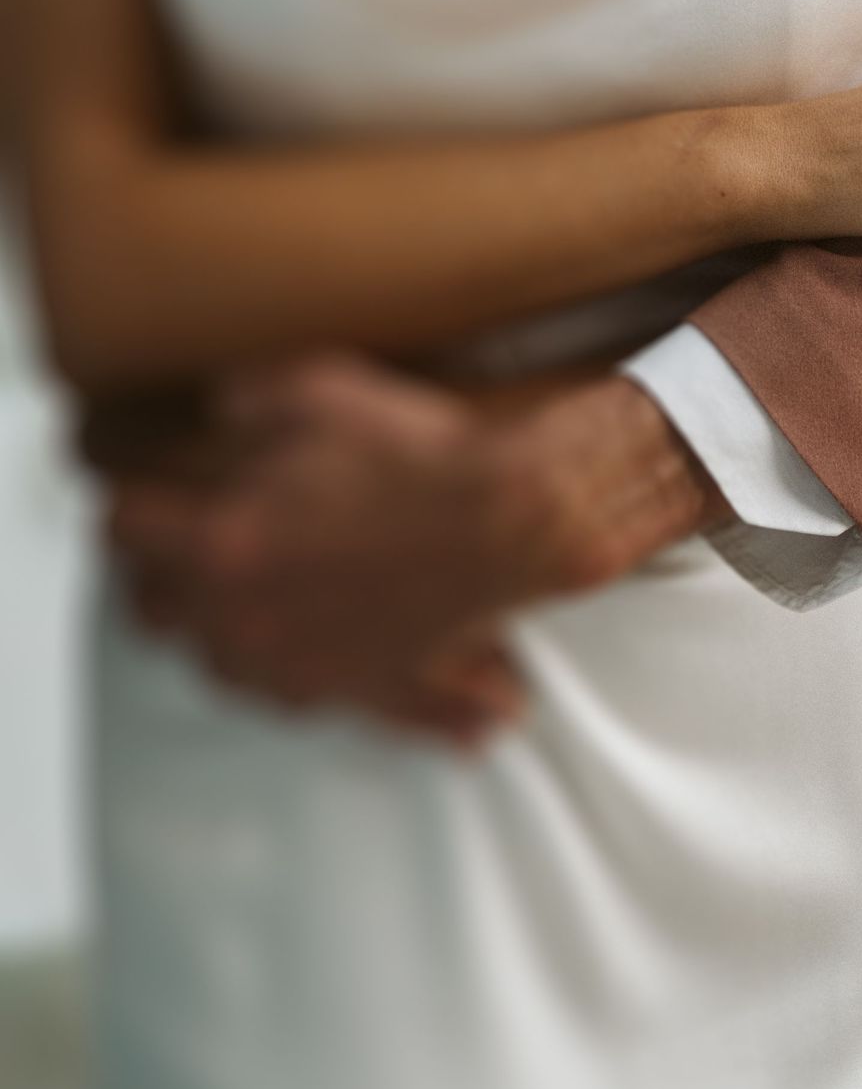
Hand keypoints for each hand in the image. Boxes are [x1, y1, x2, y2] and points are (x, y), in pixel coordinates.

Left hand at [107, 352, 717, 740]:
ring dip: (221, 625)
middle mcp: (245, 617)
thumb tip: (223, 407)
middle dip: (164, 575)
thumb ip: (251, 400)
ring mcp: (295, 664)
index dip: (134, 505)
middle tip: (190, 543)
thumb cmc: (425, 459)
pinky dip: (291, 667)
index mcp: (223, 541)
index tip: (149, 494)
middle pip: (152, 613)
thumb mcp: (322, 391)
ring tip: (253, 588)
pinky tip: (311, 634)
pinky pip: (290, 697)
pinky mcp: (349, 690)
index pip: (125, 531)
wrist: (510, 518)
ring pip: (214, 662)